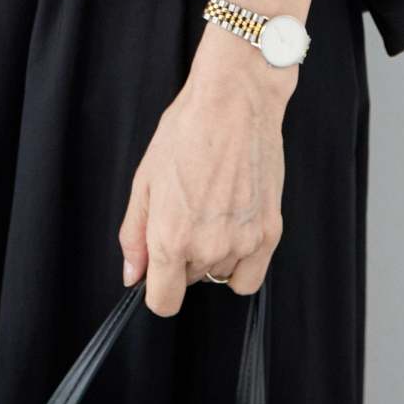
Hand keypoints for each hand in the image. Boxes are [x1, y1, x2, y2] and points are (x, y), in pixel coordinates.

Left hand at [118, 25, 296, 315]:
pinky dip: (242, 261)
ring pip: (220, 275)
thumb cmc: (188, 130)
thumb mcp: (146, 178)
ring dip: (214, 255)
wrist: (235, 101)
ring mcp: (242, 243)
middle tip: (188, 212)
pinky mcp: (270, 233)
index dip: (156, 288)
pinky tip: (234, 227)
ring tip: (213, 208)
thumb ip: (135, 234)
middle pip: (190, 282)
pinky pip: (251, 276)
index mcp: (170, 237)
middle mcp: (207, 247)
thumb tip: (133, 274)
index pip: (162, 302)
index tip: (159, 271)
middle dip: (183, 257)